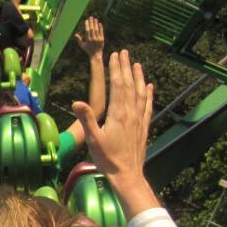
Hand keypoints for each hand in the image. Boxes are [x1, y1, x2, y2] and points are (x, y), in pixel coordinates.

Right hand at [72, 50, 157, 218]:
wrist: (127, 174)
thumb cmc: (107, 158)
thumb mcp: (93, 139)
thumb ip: (87, 119)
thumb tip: (77, 102)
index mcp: (118, 114)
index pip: (118, 86)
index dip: (116, 69)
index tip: (114, 56)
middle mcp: (131, 113)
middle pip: (130, 85)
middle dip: (126, 68)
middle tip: (124, 53)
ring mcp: (139, 119)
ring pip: (140, 93)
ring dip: (139, 77)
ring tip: (137, 64)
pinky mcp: (143, 126)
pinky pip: (147, 105)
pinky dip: (149, 94)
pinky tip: (150, 86)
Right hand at [74, 16, 104, 57]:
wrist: (96, 54)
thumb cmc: (88, 50)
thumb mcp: (82, 45)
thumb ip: (79, 40)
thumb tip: (75, 34)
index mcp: (88, 40)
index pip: (87, 31)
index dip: (87, 25)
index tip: (86, 20)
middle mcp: (93, 39)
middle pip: (92, 29)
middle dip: (91, 22)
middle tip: (91, 17)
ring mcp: (98, 39)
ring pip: (97, 30)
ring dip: (96, 24)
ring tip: (95, 19)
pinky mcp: (102, 39)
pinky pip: (101, 32)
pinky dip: (100, 28)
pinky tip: (100, 23)